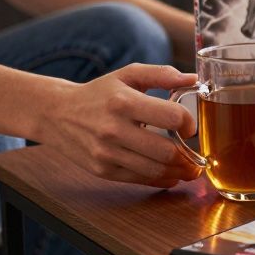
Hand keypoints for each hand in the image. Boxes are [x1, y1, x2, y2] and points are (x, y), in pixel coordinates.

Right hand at [41, 64, 202, 187]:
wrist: (56, 114)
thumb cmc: (99, 93)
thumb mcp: (128, 75)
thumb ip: (162, 74)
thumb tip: (194, 80)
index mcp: (124, 102)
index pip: (172, 118)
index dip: (189, 123)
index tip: (190, 127)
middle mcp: (114, 130)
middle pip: (166, 151)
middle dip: (188, 155)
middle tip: (198, 154)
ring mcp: (107, 153)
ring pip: (155, 170)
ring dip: (179, 171)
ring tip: (191, 168)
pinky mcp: (102, 170)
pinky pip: (139, 179)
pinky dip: (161, 180)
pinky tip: (171, 175)